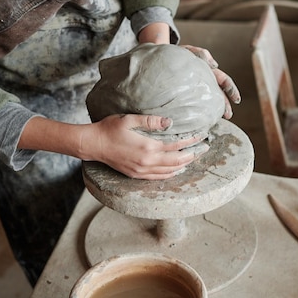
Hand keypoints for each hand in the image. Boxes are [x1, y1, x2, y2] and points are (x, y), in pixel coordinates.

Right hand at [81, 114, 208, 179]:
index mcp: (148, 147)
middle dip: (193, 155)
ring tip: (194, 158)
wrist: (93, 144)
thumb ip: (151, 121)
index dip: (191, 141)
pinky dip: (171, 174)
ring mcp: (142, 170)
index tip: (202, 136)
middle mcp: (147, 162)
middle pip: (177, 161)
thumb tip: (170, 121)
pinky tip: (176, 169)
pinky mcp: (136, 175)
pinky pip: (159, 177)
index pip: (176, 145)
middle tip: (204, 149)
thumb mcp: (130, 120)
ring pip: (169, 171)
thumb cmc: (110, 129)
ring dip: (184, 165)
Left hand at [181, 44, 240, 118]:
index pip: (223, 80)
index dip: (231, 90)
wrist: (160, 58)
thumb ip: (201, 53)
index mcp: (208, 71)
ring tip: (216, 120)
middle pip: (218, 93)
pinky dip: (199, 112)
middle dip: (224, 104)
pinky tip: (199, 119)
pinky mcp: (184, 94)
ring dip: (214, 109)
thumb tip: (214, 65)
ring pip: (208, 100)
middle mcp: (204, 81)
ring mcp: (195, 87)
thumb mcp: (189, 51)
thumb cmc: (177, 54)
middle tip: (228, 115)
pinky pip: (194, 104)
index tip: (236, 100)